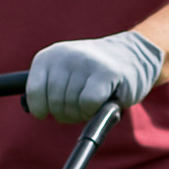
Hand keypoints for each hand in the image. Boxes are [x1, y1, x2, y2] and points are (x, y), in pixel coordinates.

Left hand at [25, 31, 163, 122]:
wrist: (134, 55)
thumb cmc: (94, 74)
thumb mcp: (63, 76)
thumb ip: (46, 91)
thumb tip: (37, 113)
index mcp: (49, 57)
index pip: (34, 93)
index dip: (43, 109)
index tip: (54, 108)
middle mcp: (65, 55)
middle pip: (54, 104)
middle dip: (67, 113)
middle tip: (81, 103)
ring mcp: (86, 62)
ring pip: (71, 105)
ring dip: (82, 112)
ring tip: (94, 99)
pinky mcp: (106, 72)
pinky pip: (89, 104)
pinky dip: (94, 109)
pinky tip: (103, 99)